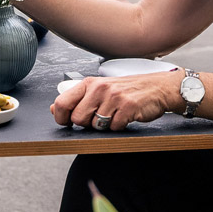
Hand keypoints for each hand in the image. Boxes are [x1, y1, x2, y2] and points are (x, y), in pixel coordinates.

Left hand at [51, 71, 180, 130]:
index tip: (66, 122)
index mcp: (89, 83)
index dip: (61, 118)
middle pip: (78, 119)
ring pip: (96, 125)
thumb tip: (55, 109)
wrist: (157, 88)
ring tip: (115, 114)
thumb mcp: (100, 89)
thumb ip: (78, 99)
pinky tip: (125, 116)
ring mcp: (114, 98)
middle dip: (87, 124)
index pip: (62, 102)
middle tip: (100, 117)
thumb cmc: (127, 89)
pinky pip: (114, 128)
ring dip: (105, 125)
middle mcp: (100, 88)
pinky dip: (119, 126)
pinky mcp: (127, 108)